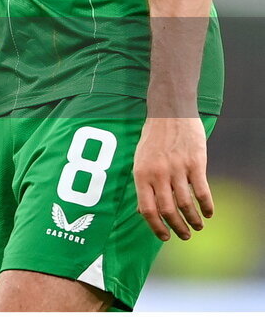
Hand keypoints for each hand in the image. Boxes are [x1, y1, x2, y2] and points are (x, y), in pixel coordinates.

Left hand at [133, 116, 212, 241]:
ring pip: (186, 204)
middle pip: (168, 211)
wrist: (169, 110)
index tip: (165, 237)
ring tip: (197, 226)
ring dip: (193, 220)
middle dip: (178, 228)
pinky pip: (202, 192)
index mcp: (141, 173)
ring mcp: (177, 168)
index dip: (157, 228)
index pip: (148, 210)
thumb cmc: (153, 136)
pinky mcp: (195, 162)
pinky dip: (206, 206)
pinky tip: (208, 212)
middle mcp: (158, 173)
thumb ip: (143, 184)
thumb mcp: (140, 159)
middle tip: (185, 235)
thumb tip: (143, 212)